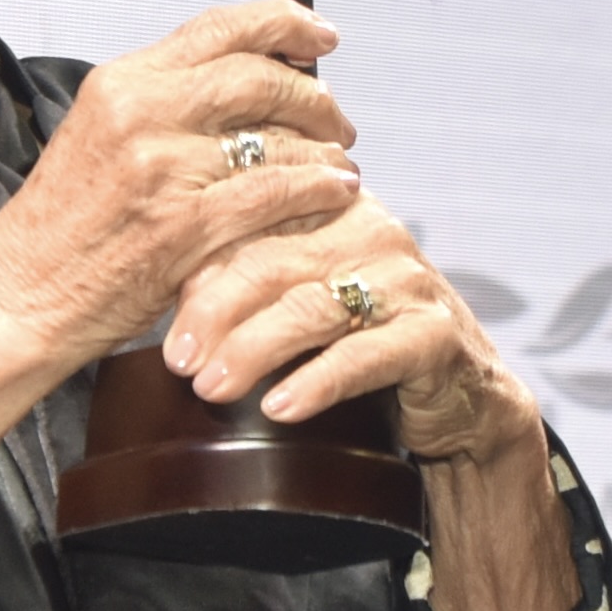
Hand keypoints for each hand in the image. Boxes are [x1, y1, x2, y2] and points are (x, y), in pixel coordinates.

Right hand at [0, 0, 366, 372]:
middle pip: (260, 76)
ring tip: (339, 164)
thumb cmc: (56, 232)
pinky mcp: (184, 225)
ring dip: (324, 150)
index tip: (321, 35)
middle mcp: (140, 114)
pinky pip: (275, 193)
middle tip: (337, 120)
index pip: (220, 27)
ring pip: (277, 136)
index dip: (285, 23)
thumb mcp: (97, 139)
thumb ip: (163, 107)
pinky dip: (318, 190)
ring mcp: (162, 169)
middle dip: (314, 96)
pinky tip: (334, 193)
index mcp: (120, 84)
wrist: (19, 297)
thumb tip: (241, 87)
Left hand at [160, 184, 536, 463]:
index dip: (195, 267)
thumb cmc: (360, 337)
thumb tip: (155, 285)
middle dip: (214, 314)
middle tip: (176, 360)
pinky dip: (315, 382)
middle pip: (270, 263)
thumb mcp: (295, 295)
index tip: (150, 309)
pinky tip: (278, 407)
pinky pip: (364, 356)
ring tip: (212, 388)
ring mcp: (406, 278)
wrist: (460, 391)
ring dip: (253, 351)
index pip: (248, 221)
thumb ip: (242, 276)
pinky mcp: (434, 333)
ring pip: (310, 308)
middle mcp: (370, 228)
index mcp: (327, 203)